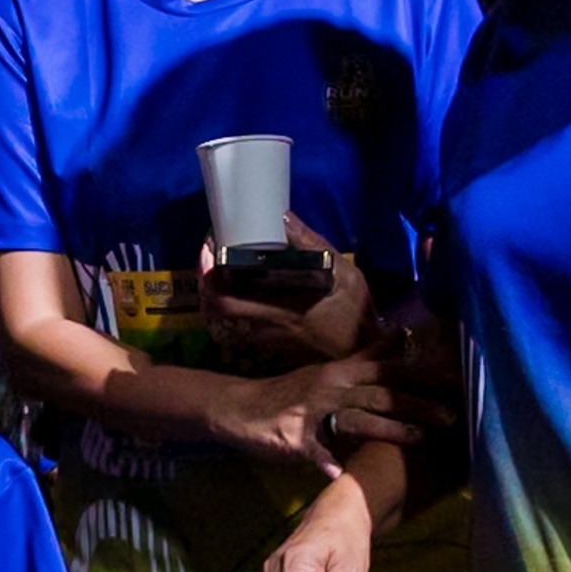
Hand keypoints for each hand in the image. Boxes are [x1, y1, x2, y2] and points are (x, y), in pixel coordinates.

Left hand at [199, 216, 370, 370]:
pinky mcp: (271, 348)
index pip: (227, 299)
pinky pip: (238, 331)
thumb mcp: (345, 274)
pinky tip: (238, 293)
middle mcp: (266, 329)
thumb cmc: (357, 313)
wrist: (365, 353)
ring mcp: (266, 342)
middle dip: (205, 283)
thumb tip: (284, 218)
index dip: (209, 275)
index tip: (208, 249)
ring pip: (223, 323)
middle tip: (209, 257)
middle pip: (216, 311)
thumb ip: (314, 246)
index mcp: (281, 311)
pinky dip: (230, 312)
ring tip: (217, 273)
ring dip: (215, 298)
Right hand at [216, 347, 445, 476]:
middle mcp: (330, 387)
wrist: (240, 408)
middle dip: (417, 404)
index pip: (386, 368)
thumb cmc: (290, 393)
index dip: (420, 374)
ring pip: (356, 419)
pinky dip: (329, 465)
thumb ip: (365, 359)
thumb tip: (400, 336)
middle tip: (451, 414)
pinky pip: (317, 454)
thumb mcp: (328, 371)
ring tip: (418, 438)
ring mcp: (312, 413)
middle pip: (380, 393)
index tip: (453, 378)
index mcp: (339, 372)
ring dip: (389, 428)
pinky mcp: (294, 439)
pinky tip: (344, 475)